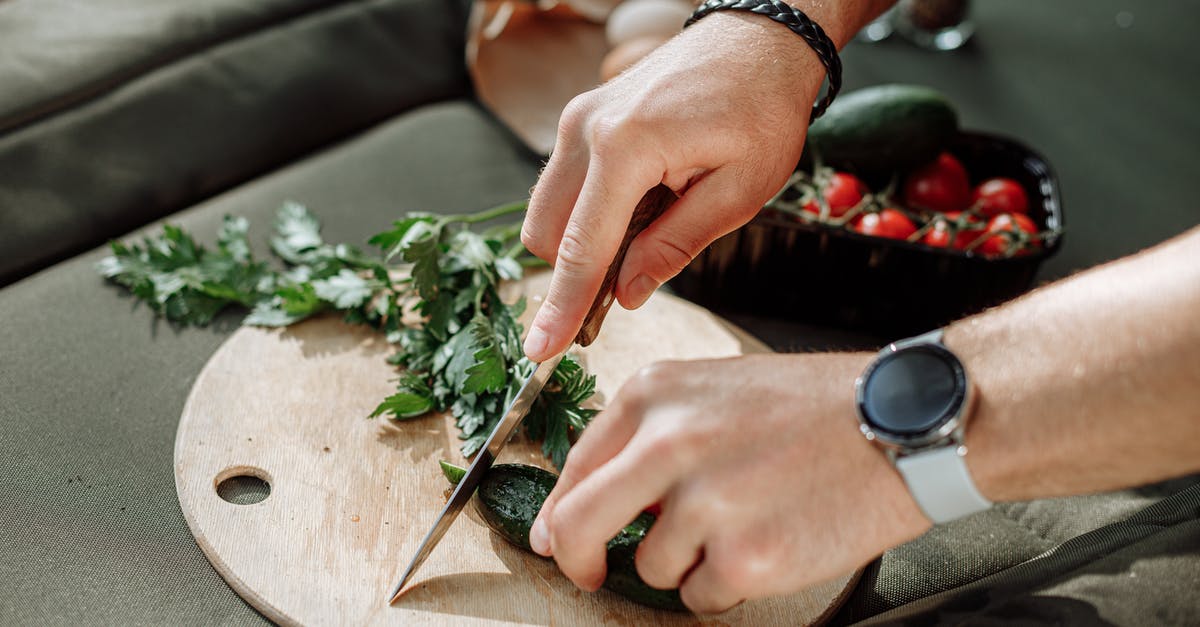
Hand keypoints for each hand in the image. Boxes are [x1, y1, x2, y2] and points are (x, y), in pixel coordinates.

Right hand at [520, 14, 826, 360]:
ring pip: (548, 211)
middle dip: (573, 274)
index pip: (582, 248)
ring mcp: (578, 119)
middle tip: (622, 294)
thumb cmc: (761, 109)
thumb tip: (627, 293)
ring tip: (644, 238)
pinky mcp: (582, 117)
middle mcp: (585, 130)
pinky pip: (563, 184)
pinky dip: (586, 213)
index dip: (562, 308)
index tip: (540, 351)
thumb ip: (675, 245)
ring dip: (581, 242)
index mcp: (626, 148)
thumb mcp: (739, 191)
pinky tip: (637, 210)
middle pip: (547, 234)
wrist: (758, 40)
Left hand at [527, 353, 931, 612]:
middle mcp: (668, 444)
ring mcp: (706, 503)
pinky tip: (766, 544)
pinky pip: (701, 597)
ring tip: (743, 523)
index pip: (573, 469)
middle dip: (576, 560)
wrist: (900, 423)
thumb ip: (645, 438)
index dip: (559, 514)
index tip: (556, 537)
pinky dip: (727, 585)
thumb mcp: (712, 389)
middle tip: (590, 574)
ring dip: (685, 563)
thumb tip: (583, 505)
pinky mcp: (746, 558)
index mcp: (654, 394)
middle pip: (576, 527)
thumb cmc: (810, 407)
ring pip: (650, 567)